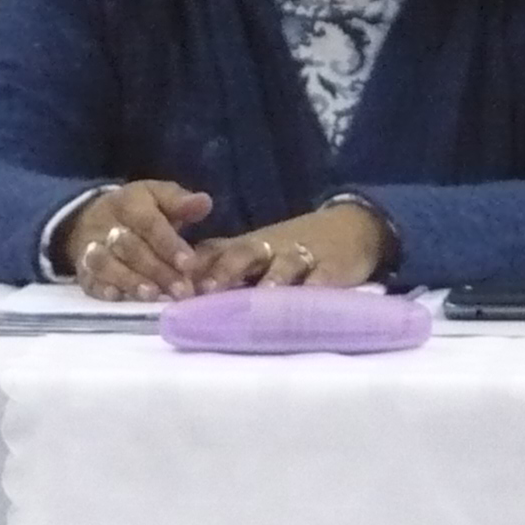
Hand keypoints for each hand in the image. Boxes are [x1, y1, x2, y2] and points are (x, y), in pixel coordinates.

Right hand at [62, 180, 211, 301]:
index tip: (190, 264)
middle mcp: (106, 224)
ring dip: (130, 281)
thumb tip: (205, 202)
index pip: (150, 224)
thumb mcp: (159, 196)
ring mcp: (91, 248)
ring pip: (107, 264)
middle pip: (131, 248)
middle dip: (157, 270)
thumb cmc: (139, 209)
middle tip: (181, 290)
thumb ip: (181, 203)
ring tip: (154, 296)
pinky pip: (88, 279)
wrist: (93, 217)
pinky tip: (118, 298)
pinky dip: (102, 289)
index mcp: (129, 203)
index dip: (169, 245)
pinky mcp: (82, 270)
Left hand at [191, 202, 388, 293]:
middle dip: (226, 270)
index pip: (215, 252)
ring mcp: (303, 256)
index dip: (195, 268)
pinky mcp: (333, 267)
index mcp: (248, 246)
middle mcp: (270, 248)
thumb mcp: (255, 250)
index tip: (173, 286)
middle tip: (208, 290)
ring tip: (264, 296)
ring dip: (273, 279)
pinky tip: (311, 299)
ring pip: (284, 264)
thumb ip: (219, 262)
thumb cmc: (292, 246)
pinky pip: (324, 276)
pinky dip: (317, 286)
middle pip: (245, 253)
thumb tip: (174, 286)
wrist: (351, 225)